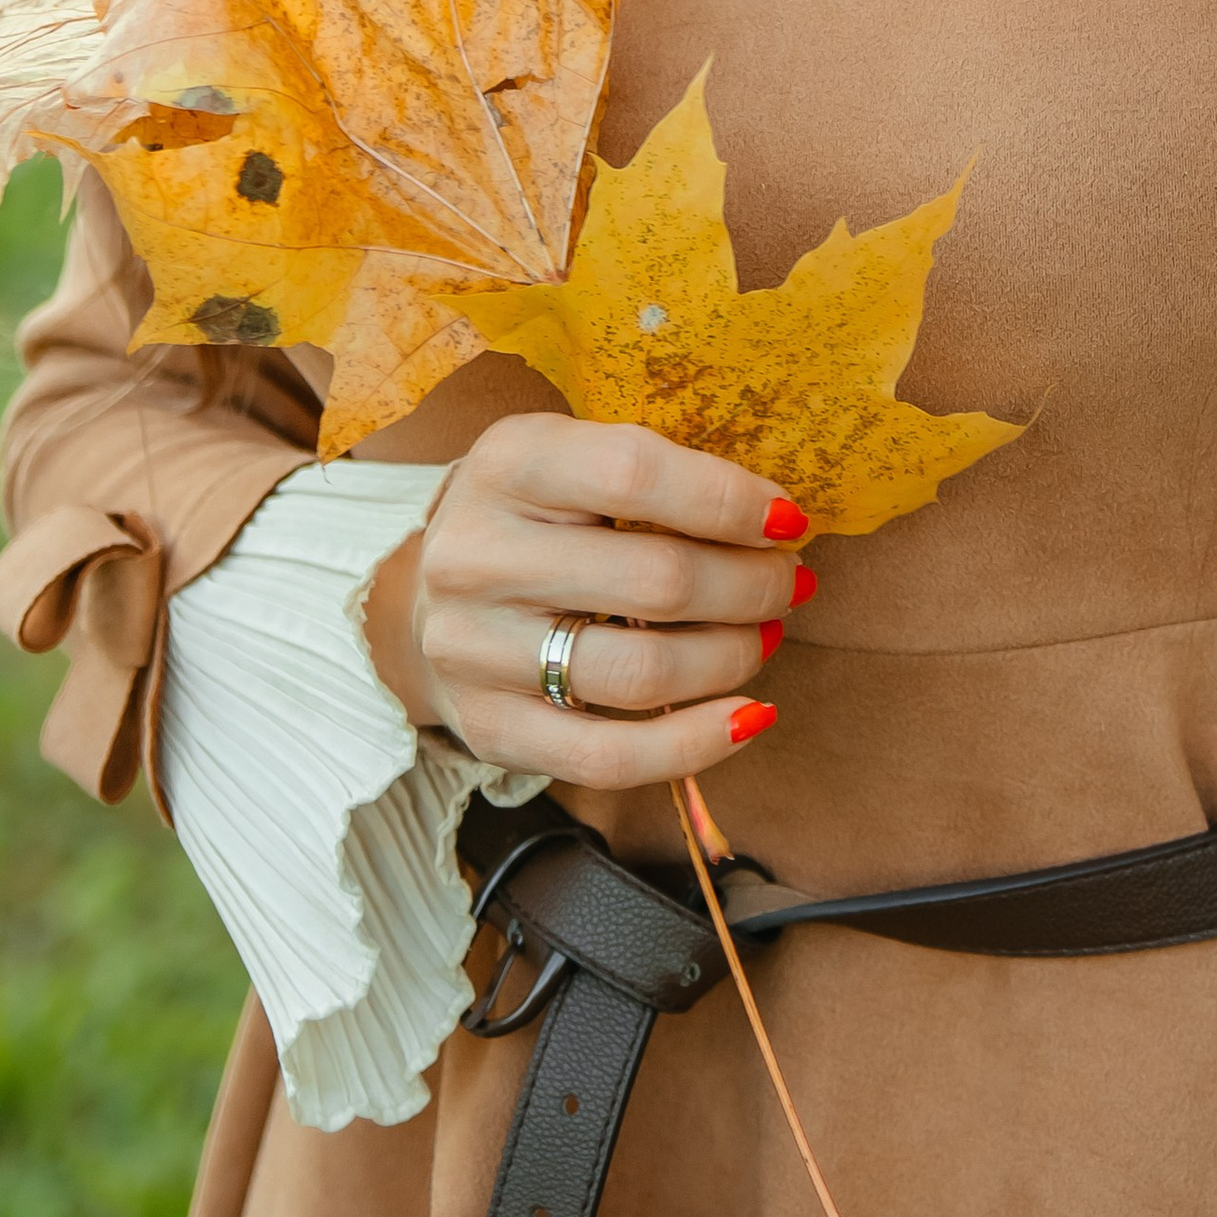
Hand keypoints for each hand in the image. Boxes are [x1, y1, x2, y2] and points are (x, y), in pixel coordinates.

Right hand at [363, 415, 808, 785]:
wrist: (428, 594)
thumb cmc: (534, 517)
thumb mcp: (571, 460)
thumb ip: (655, 475)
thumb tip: (775, 522)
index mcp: (508, 463)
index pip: (635, 473)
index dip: (728, 501)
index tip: (786, 522)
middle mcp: (476, 554)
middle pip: (655, 580)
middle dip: (750, 586)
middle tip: (788, 584)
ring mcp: (474, 648)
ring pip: (642, 672)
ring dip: (732, 658)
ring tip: (764, 637)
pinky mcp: (489, 727)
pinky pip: (610, 757)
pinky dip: (696, 743)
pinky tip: (747, 717)